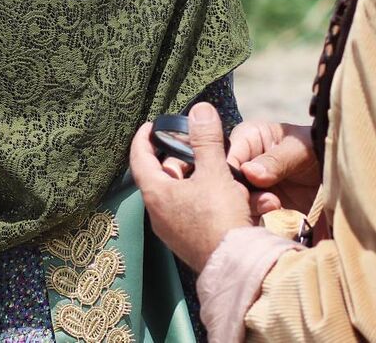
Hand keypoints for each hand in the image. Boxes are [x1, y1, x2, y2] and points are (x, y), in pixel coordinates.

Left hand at [129, 102, 254, 271]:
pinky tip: (229, 193)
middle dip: (180, 157)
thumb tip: (199, 110)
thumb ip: (206, 141)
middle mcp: (159, 213)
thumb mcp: (214, 173)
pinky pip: (194, 210)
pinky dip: (207, 197)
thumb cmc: (219, 218)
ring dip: (198, 177)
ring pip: (182, 193)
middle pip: (163, 176)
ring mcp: (174, 230)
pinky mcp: (190, 240)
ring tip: (218, 167)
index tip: (151, 125)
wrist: (236, 265)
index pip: (139, 159)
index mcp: (156, 194)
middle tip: (194, 144)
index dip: (143, 138)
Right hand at [226, 121, 320, 216]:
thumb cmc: (316, 151)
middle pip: (228, 182)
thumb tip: (249, 172)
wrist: (335, 176)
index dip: (232, 175)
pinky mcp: (258, 207)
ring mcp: (250, 187)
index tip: (245, 189)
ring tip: (276, 205)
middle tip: (269, 201)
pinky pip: (250, 217)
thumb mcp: (300, 150)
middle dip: (244, 195)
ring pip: (237, 202)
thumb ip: (276, 159)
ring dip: (255, 208)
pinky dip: (259, 221)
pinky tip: (275, 219)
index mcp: (248, 138)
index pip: (228, 156)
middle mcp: (244, 162)